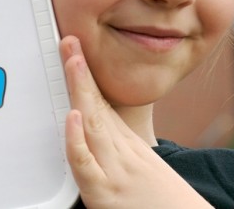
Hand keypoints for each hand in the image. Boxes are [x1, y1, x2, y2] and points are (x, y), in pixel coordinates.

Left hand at [59, 36, 211, 208]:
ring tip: (72, 61)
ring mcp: (112, 171)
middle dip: (80, 71)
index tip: (75, 49)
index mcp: (128, 144)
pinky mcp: (103, 193)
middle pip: (96, 104)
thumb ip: (119, 144)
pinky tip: (72, 116)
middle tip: (69, 41)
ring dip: (79, 90)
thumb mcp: (143, 165)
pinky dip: (75, 139)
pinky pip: (84, 163)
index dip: (87, 75)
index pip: (103, 101)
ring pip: (91, 124)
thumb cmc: (165, 202)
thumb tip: (94, 122)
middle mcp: (121, 152)